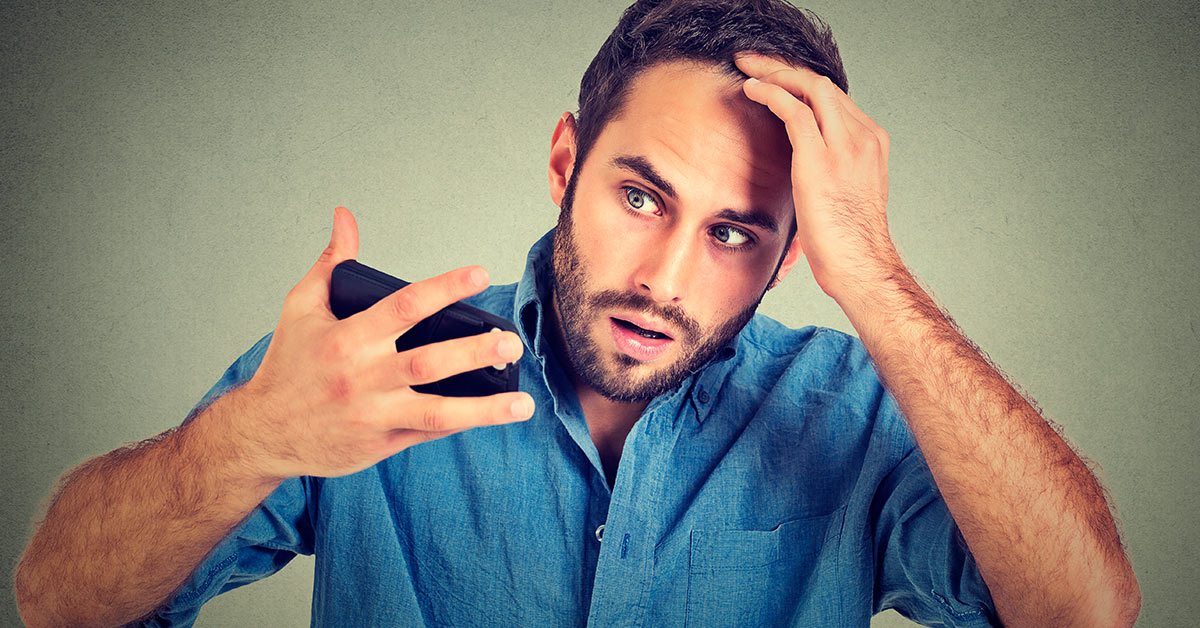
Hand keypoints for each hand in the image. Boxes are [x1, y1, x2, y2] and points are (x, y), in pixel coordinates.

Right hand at [234, 206, 535, 480]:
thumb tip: (345, 217)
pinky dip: (462, 422)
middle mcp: (363, 377)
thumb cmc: (288, 364)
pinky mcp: (380, 444)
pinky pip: (428, 432)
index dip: (444, 288)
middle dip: (474, 352)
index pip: (404, 307)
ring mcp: (374, 414)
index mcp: (347, 338)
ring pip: (437, 411)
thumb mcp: (302, 307)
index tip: (480, 273)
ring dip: (484, 408)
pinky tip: (496, 415)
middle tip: (511, 341)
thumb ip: (331, 263)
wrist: (262, 432)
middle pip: (428, 362)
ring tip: (522, 402)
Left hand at [735, 52, 898, 300]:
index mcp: (870, 143)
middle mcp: (863, 137)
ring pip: (809, 88)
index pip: (834, 97)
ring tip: (747, 67)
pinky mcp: (821, 159)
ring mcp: (845, 146)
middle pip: (821, 84)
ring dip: (774, 72)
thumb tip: (801, 167)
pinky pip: (794, 110)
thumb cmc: (848, 242)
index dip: (800, 82)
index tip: (775, 77)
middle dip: (784, 67)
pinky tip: (751, 89)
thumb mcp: (843, 194)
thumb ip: (829, 169)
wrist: (861, 265)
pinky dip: (770, 93)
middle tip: (753, 61)